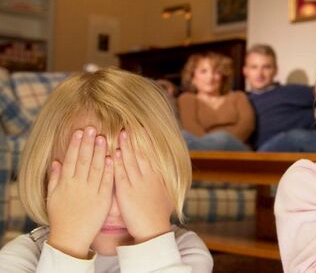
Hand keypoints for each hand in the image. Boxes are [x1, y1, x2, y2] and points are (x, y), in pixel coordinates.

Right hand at [47, 127, 113, 258]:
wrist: (71, 237)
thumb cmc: (61, 216)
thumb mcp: (53, 196)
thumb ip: (55, 178)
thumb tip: (55, 161)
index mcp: (66, 183)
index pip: (71, 159)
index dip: (75, 144)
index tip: (79, 131)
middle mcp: (78, 185)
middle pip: (83, 160)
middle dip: (87, 143)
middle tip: (91, 128)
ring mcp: (91, 191)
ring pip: (96, 168)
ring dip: (99, 152)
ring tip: (102, 137)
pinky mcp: (103, 200)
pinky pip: (106, 182)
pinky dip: (109, 169)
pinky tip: (112, 157)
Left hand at [113, 129, 173, 243]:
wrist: (154, 228)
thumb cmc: (156, 212)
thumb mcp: (163, 192)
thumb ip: (158, 179)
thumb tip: (158, 168)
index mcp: (156, 176)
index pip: (151, 153)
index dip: (146, 140)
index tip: (142, 127)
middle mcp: (148, 177)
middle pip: (141, 153)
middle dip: (135, 138)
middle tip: (130, 123)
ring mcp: (137, 184)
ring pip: (131, 161)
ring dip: (126, 146)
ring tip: (121, 132)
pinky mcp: (127, 193)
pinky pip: (122, 175)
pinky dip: (118, 163)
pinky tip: (114, 153)